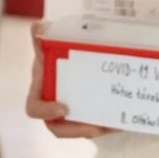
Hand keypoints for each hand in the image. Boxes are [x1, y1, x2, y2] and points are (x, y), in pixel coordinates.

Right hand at [25, 21, 113, 139]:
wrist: (77, 47)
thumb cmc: (57, 47)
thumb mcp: (51, 41)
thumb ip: (43, 35)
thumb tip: (37, 27)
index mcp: (41, 88)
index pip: (34, 108)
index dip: (45, 112)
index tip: (62, 109)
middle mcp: (54, 101)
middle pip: (58, 126)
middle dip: (75, 130)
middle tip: (95, 128)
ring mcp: (72, 108)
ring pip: (81, 127)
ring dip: (97, 128)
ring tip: (113, 124)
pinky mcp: (90, 111)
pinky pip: (98, 122)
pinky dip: (110, 123)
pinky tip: (124, 120)